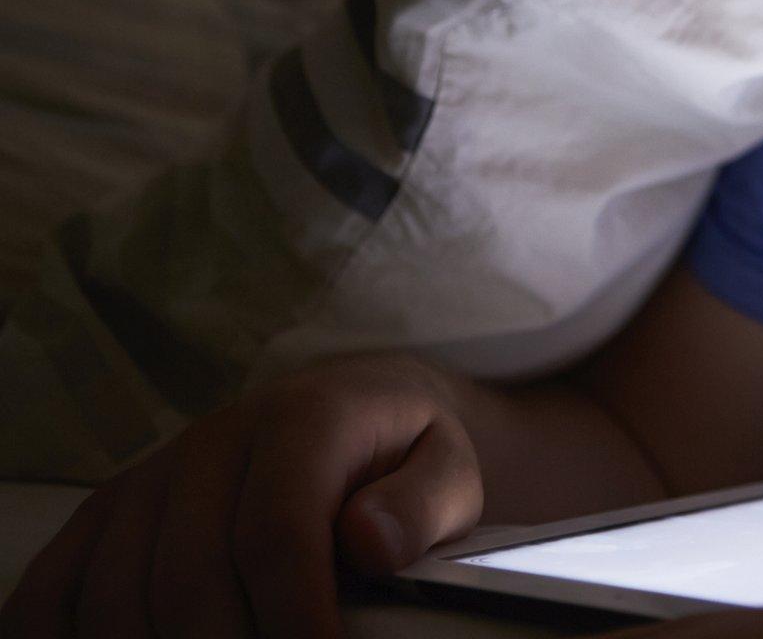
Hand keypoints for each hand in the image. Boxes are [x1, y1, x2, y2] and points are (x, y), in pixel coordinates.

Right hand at [0, 353, 482, 638]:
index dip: (294, 618)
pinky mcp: (110, 513)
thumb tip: (368, 543)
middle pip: (187, 576)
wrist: (361, 410)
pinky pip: (51, 586)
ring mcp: (150, 478)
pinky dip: (62, 638)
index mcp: (304, 420)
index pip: (275, 533)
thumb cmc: (406, 455)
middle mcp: (213, 442)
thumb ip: (422, 504)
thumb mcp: (448, 468)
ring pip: (115, 591)